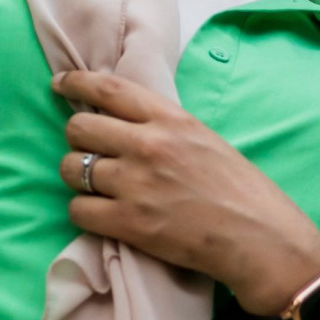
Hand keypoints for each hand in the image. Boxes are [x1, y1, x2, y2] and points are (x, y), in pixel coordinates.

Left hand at [51, 70, 319, 317]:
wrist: (260, 237)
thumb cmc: (239, 189)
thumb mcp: (203, 139)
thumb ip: (163, 127)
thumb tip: (121, 122)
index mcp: (171, 119)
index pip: (108, 89)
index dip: (75, 83)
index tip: (59, 84)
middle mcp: (149, 145)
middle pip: (79, 128)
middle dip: (77, 139)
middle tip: (88, 152)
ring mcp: (136, 184)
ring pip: (71, 169)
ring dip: (76, 178)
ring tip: (97, 188)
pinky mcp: (130, 223)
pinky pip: (78, 210)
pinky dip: (84, 212)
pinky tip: (101, 215)